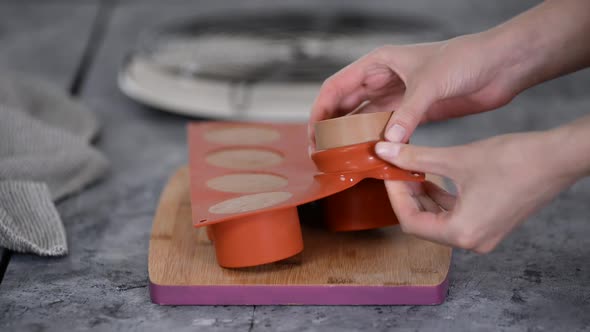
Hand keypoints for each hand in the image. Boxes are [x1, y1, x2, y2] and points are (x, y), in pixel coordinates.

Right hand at [309, 33, 521, 148]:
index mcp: (378, 63)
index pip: (336, 87)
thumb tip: (388, 142)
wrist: (500, 66)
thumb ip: (408, 113)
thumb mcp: (431, 83)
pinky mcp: (414, 112)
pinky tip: (373, 158)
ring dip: (353, 139)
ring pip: (364, 120)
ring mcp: (398, 97)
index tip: (313, 135)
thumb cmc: (466, 59)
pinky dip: (379, 143)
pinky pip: (388, 130)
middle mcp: (383, 80)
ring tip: (342, 160)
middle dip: (332, 129)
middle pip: (346, 106)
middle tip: (322, 154)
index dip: (320, 111)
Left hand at [374, 130, 578, 252]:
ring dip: (423, 196)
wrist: (558, 158)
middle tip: (395, 170)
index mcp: (462, 233)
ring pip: (438, 220)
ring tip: (411, 170)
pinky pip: (455, 216)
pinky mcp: (490, 224)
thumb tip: (384, 150)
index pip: (411, 222)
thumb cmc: (515, 160)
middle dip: (407, 195)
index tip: (387, 173)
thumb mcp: (456, 158)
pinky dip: (441, 198)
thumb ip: (416, 157)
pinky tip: (432, 177)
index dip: (395, 196)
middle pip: (423, 223)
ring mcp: (483, 235)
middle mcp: (472, 242)